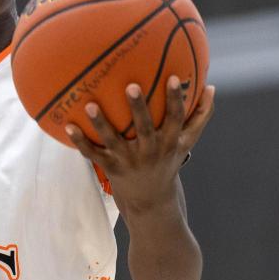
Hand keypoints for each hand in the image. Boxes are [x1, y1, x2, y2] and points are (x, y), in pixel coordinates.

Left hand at [64, 77, 214, 215]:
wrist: (151, 202)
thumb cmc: (168, 162)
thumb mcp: (186, 143)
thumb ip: (200, 116)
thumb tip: (212, 87)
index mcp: (169, 142)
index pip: (176, 118)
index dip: (175, 99)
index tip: (173, 78)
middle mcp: (150, 151)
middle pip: (145, 127)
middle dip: (138, 108)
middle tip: (131, 86)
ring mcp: (129, 160)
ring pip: (113, 140)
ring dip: (101, 123)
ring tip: (89, 105)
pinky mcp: (111, 167)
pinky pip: (93, 153)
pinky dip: (80, 141)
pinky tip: (67, 125)